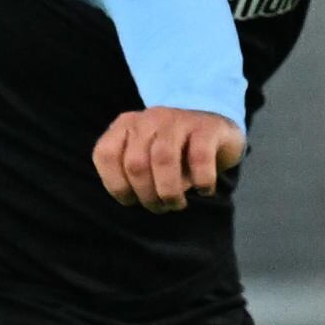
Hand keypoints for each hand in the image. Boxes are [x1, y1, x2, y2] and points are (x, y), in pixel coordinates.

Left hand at [93, 108, 245, 212]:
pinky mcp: (207, 126)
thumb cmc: (175, 157)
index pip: (105, 154)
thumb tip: (133, 198)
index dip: (116, 185)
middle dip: (147, 195)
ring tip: (177, 203)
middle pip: (135, 163)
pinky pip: (200, 157)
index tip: (133, 200)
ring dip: (169, 191)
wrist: (218, 136)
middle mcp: (148, 118)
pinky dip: (202, 180)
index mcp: (125, 125)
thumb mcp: (146, 163)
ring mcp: (178, 118)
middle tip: (161, 207)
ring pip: (163, 158)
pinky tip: (204, 190)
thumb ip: (131, 175)